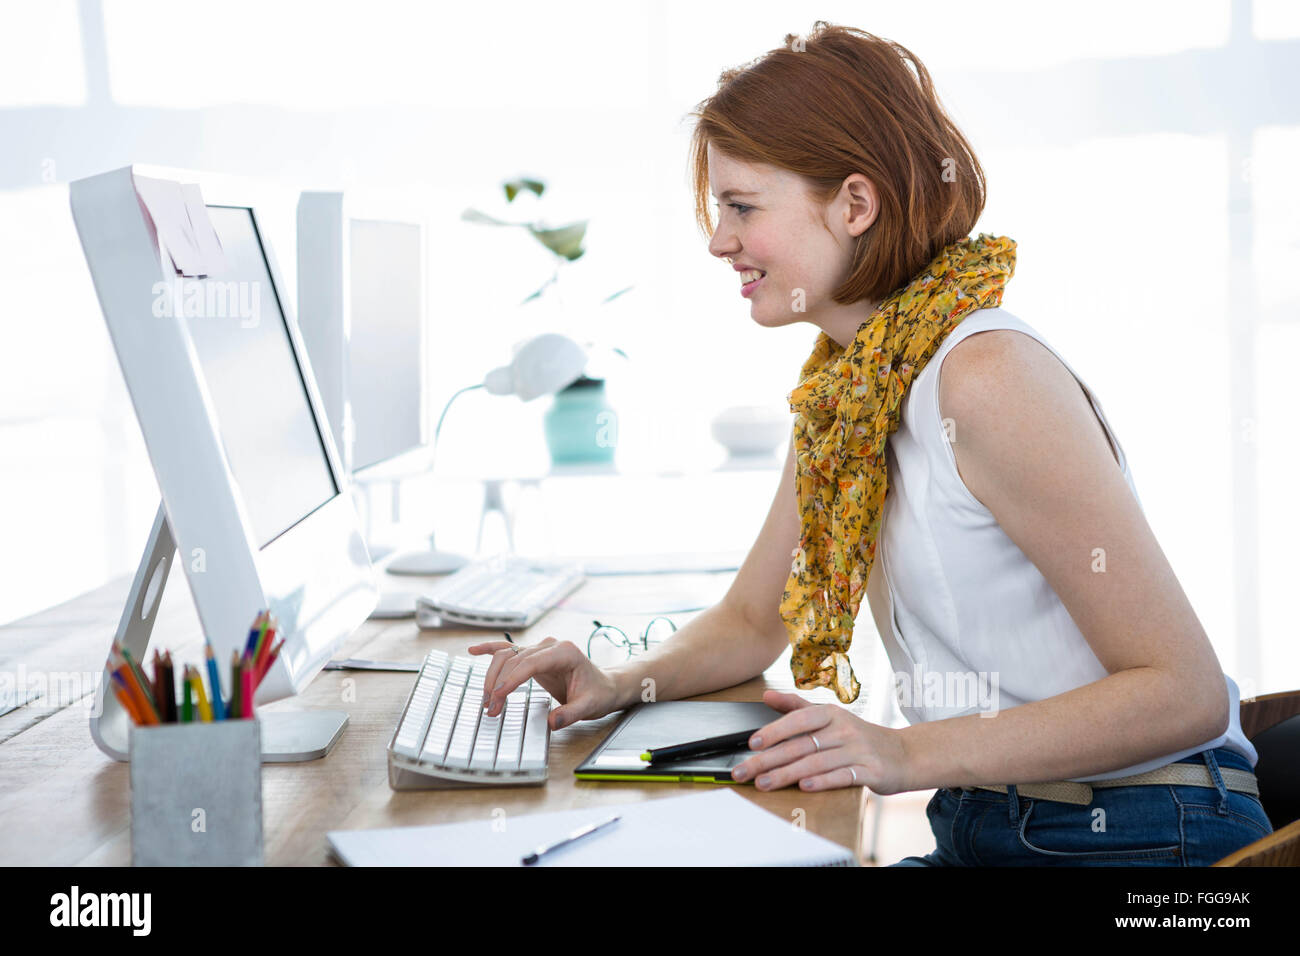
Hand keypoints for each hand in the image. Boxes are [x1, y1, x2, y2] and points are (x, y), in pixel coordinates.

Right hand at [468, 637, 620, 730]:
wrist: (604, 685)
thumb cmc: (598, 694)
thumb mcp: (589, 707)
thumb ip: (570, 714)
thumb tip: (551, 722)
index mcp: (564, 652)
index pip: (530, 663)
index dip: (511, 679)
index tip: (497, 696)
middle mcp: (550, 645)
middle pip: (514, 659)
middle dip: (499, 684)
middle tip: (490, 708)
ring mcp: (541, 648)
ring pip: (508, 655)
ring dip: (493, 676)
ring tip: (486, 700)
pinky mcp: (534, 655)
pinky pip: (509, 650)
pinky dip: (491, 649)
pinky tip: (474, 650)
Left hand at [730, 689, 909, 793]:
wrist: (903, 754)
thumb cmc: (859, 737)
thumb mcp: (830, 717)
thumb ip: (796, 708)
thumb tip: (766, 695)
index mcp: (831, 714)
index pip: (798, 720)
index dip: (773, 731)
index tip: (751, 744)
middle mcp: (844, 729)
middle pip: (800, 745)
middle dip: (768, 760)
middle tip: (744, 771)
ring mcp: (858, 750)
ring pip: (816, 763)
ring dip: (787, 775)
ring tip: (764, 784)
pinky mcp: (871, 771)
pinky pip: (843, 776)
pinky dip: (822, 782)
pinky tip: (804, 787)